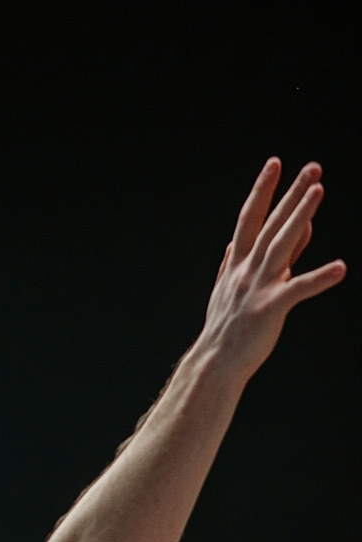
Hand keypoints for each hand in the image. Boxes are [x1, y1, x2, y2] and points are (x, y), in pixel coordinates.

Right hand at [199, 158, 345, 383]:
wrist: (214, 363)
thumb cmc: (225, 330)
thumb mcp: (226, 289)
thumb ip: (235, 263)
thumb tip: (236, 241)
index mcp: (236, 264)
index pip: (250, 218)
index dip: (262, 190)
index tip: (275, 164)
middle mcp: (246, 270)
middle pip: (271, 224)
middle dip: (291, 194)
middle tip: (311, 167)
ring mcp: (258, 288)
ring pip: (282, 245)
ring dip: (300, 216)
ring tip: (318, 191)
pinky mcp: (270, 309)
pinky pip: (299, 290)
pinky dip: (320, 278)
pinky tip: (340, 268)